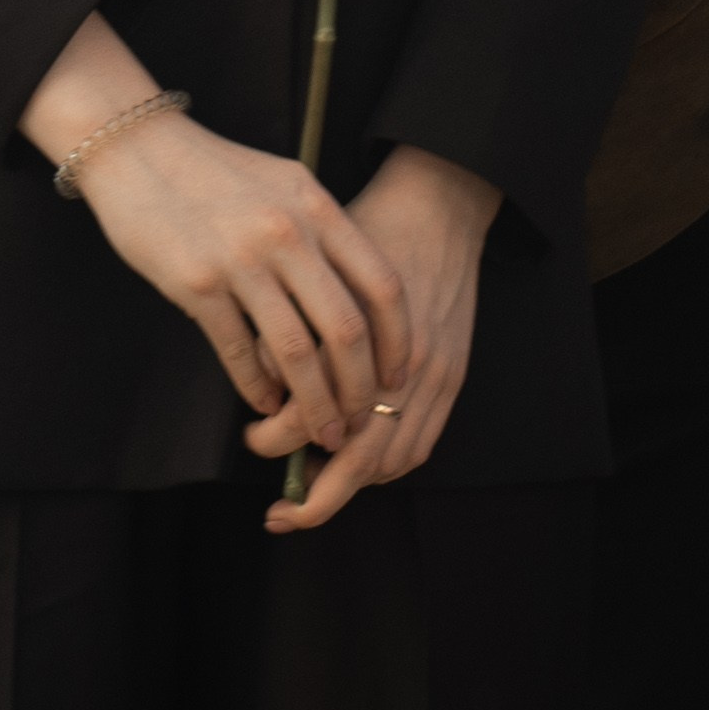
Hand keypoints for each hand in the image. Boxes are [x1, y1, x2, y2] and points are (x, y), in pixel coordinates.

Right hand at [23, 19, 408, 458]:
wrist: (138, 148)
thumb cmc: (217, 171)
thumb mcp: (284, 184)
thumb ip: (321, 231)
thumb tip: (356, 299)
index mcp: (316, 206)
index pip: (382, 285)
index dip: (398, 341)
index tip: (399, 377)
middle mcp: (287, 232)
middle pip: (346, 329)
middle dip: (360, 388)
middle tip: (360, 420)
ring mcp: (241, 258)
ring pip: (296, 352)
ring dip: (314, 404)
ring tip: (320, 431)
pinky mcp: (196, 283)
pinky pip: (238, 351)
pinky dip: (258, 389)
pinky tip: (265, 406)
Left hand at [254, 145, 499, 534]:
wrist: (436, 201)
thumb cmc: (366, 226)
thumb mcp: (312, 268)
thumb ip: (286, 325)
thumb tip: (264, 387)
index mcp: (357, 334)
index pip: (313, 415)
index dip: (278, 440)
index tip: (254, 437)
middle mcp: (402, 362)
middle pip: (359, 459)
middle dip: (316, 497)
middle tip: (280, 508)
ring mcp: (434, 372)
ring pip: (393, 461)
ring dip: (352, 484)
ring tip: (316, 483)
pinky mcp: (454, 373)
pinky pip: (423, 443)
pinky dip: (391, 466)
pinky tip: (361, 465)